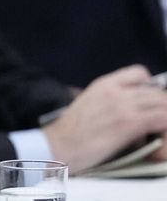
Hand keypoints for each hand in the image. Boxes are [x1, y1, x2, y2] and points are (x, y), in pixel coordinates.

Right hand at [43, 65, 166, 169]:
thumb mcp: (87, 102)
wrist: (60, 144)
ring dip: (164, 118)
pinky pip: (162, 119)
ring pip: (163, 104)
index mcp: (104, 84)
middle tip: (156, 123)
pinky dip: (164, 129)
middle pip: (156, 92)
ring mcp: (123, 106)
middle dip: (161, 108)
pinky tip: (157, 139)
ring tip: (157, 131)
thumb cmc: (70, 130)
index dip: (150, 87)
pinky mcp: (129, 124)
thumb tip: (125, 107)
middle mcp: (115, 91)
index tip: (148, 101)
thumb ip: (107, 99)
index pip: (139, 73)